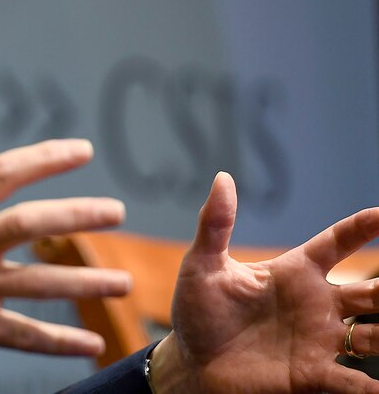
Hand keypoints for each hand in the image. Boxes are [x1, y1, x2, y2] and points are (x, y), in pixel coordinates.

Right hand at [0, 133, 130, 391]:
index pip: (2, 173)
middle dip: (77, 214)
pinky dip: (60, 341)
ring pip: (35, 282)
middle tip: (116, 210)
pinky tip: (92, 342)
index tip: (84, 151)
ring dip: (84, 282)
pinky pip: (21, 334)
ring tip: (124, 282)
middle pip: (28, 222)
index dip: (45, 158)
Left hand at [152, 172, 378, 392]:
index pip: (338, 242)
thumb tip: (222, 178)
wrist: (191, 362)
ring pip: (374, 336)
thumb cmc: (198, 310)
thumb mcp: (202, 265)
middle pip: (371, 291)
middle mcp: (317, 304)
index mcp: (295, 272)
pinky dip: (370, 387)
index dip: (363, 227)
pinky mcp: (312, 374)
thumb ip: (215, 224)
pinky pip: (351, 382)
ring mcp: (319, 340)